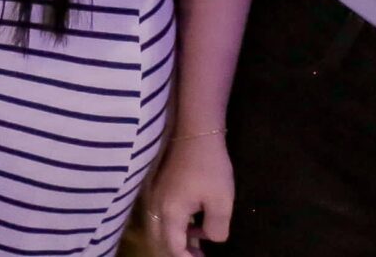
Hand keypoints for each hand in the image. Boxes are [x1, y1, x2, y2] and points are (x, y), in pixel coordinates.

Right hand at [145, 127, 233, 254]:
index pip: (173, 248)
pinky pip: (161, 216)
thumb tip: (209, 237)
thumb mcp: (221, 202)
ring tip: (199, 246)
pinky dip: (175, 227)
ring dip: (176, 240)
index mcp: (170, 212)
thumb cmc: (209, 167)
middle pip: (160, 240)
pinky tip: (194, 225)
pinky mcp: (158, 188)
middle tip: (199, 256)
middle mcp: (156, 207)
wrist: (194, 131)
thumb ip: (216, 229)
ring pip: (159, 228)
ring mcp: (154, 196)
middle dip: (177, 253)